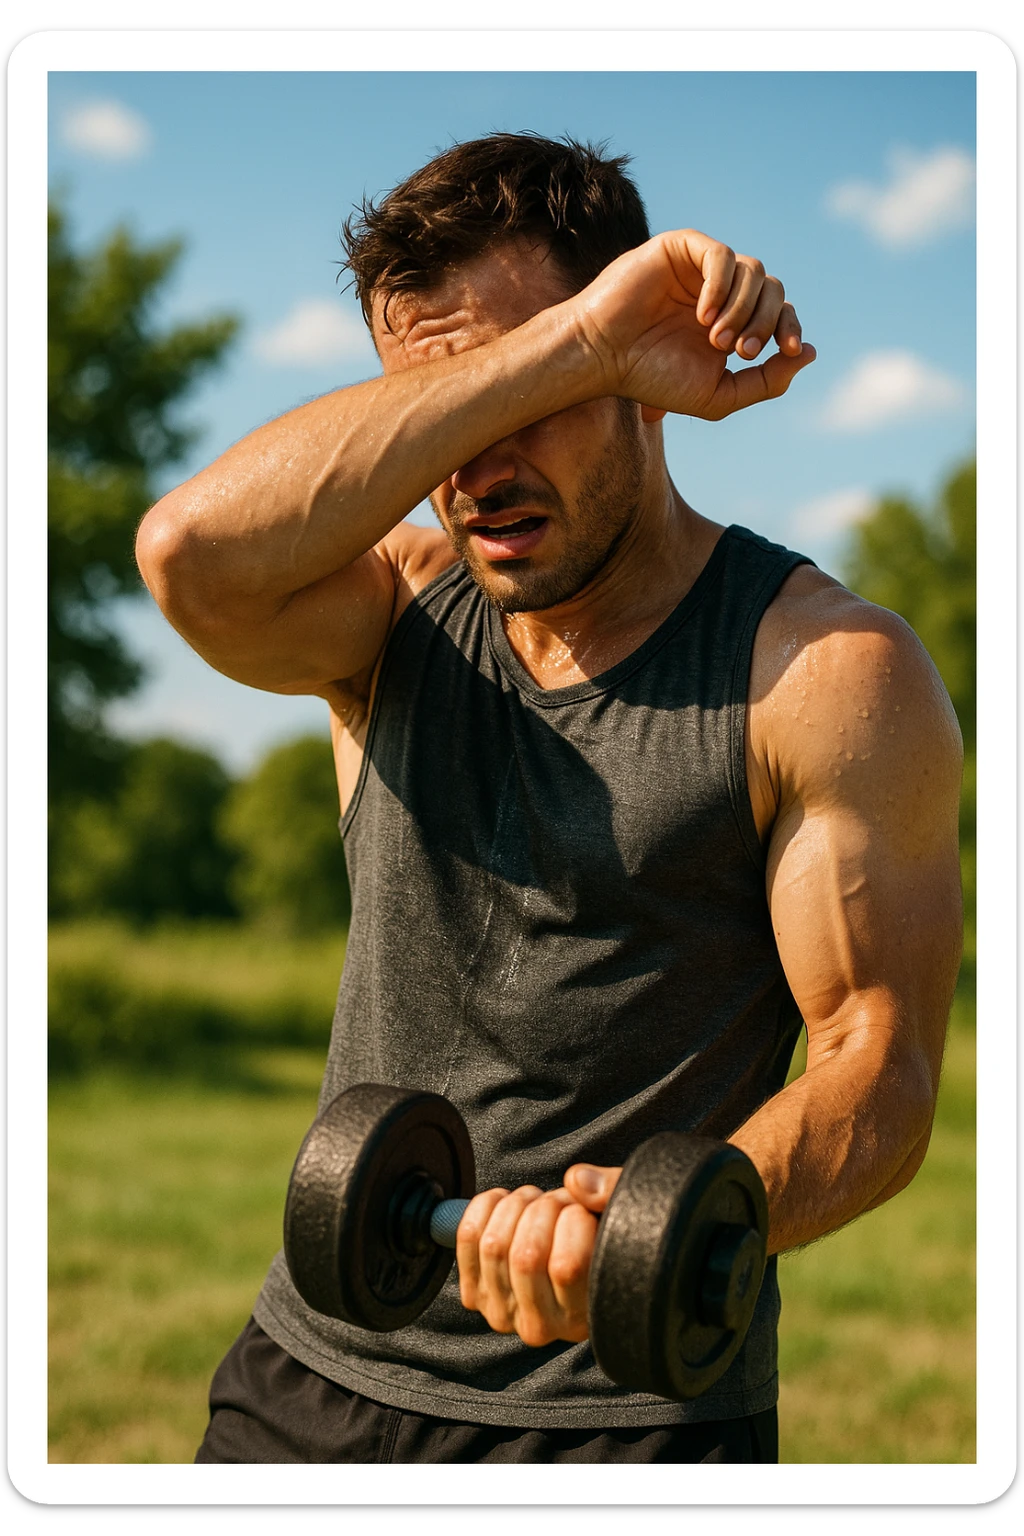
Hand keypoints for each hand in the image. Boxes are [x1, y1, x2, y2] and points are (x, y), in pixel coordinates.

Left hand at [455, 1164, 621, 1346]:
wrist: (571, 1265)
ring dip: (516, 1205)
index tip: (583, 1210)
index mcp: (584, 1318)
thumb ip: (612, 1194)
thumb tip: (576, 1181)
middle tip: (561, 1202)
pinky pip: (467, 1237)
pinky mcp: (475, 1294)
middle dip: (545, 1208)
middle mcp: (541, 1327)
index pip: (567, 1266)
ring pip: (494, 1244)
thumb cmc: (602, 1240)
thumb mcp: (624, 1218)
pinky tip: (507, 1202)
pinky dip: (486, 1206)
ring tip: (537, 1203)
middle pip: (526, 1255)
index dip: (574, 1220)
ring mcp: (502, 1314)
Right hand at [574, 229, 814, 421]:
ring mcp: (702, 267)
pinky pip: (721, 256)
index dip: (790, 328)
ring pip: (754, 270)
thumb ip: (766, 382)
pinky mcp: (681, 248)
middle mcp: (722, 291)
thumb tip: (809, 353)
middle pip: (774, 289)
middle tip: (736, 351)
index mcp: (733, 321)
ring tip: (715, 340)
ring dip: (742, 309)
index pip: (781, 312)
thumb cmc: (652, 378)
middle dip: (764, 323)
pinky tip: (703, 315)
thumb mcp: (718, 395)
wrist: (604, 357)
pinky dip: (721, 286)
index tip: (787, 351)